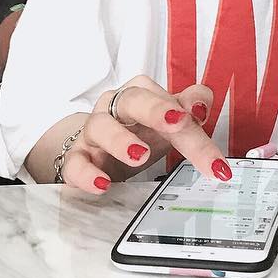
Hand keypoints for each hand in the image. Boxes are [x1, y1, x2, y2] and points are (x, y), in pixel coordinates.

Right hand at [59, 75, 226, 193]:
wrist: (98, 148)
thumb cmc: (139, 130)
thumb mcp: (169, 121)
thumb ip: (190, 109)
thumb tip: (201, 106)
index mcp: (140, 93)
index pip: (167, 98)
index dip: (188, 108)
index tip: (202, 118)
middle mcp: (114, 106)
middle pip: (133, 100)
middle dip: (156, 110)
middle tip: (178, 123)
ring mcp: (94, 131)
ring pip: (100, 126)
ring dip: (120, 140)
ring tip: (140, 156)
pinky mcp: (77, 157)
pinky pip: (76, 162)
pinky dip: (87, 173)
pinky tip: (103, 184)